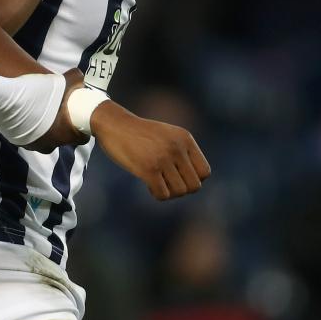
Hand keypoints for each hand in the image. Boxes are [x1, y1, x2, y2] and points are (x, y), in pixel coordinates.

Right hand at [24, 69, 88, 153]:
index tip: (80, 117)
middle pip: (62, 139)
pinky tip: (29, 116)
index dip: (83, 127)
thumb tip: (80, 78)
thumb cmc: (40, 94)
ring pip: (45, 140)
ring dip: (46, 129)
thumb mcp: (63, 82)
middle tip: (60, 112)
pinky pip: (30, 137)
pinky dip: (31, 129)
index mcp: (64, 135)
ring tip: (43, 113)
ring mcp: (33, 145)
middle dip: (63, 128)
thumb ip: (76, 79)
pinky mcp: (18, 142)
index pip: (82, 138)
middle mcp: (50, 145)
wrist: (6, 100)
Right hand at [91, 102, 210, 200]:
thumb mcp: (169, 135)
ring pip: (179, 192)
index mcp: (185, 138)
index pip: (205, 172)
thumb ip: (184, 153)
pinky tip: (149, 184)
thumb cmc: (142, 134)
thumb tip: (197, 182)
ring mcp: (163, 158)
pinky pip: (162, 194)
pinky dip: (157, 194)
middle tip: (168, 182)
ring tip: (158, 182)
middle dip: (182, 189)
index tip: (179, 176)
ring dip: (169, 192)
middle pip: (194, 186)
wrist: (115, 125)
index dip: (193, 179)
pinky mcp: (148, 169)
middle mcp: (177, 148)